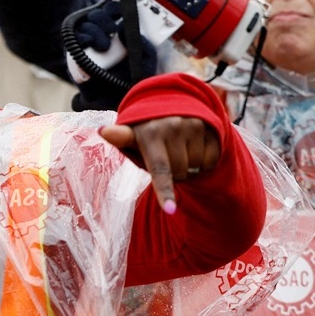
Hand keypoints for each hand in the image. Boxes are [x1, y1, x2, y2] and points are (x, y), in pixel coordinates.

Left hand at [99, 116, 219, 213]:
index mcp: (149, 133)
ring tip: (180, 151)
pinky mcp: (211, 128)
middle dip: (174, 175)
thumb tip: (104, 131)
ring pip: (196, 168)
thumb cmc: (148, 131)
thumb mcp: (133, 136)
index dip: (164, 190)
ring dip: (189, 167)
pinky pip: (210, 162)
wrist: (173, 106)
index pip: (159, 169)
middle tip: (168, 159)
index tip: (170, 210)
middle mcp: (173, 127)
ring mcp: (194, 126)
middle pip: (179, 174)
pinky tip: (194, 148)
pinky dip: (203, 162)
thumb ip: (121, 138)